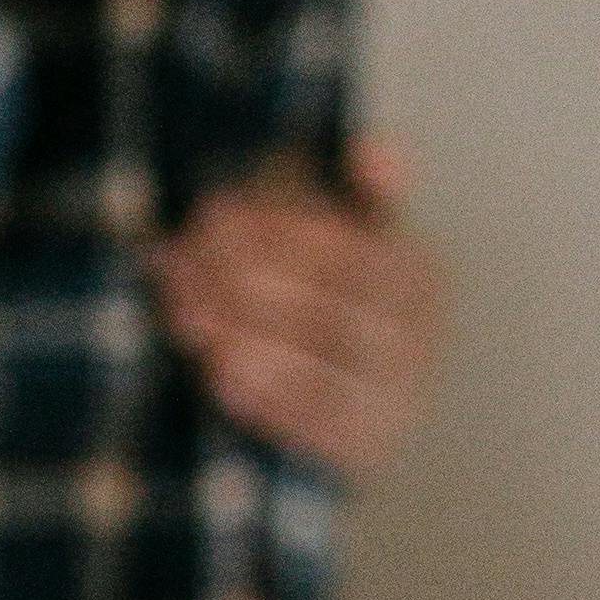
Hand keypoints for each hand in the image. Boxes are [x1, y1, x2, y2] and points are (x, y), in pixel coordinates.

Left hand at [154, 140, 439, 478]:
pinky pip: (311, 428)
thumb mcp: (359, 239)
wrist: (368, 404)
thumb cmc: (345, 304)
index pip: (352, 252)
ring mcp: (396, 402)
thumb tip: (376, 147)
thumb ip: (367, 193)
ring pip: (318, 369)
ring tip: (184, 312)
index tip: (213, 212)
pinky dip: (262, 401)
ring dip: (243, 338)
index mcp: (421, 279)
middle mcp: (420, 342)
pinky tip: (216, 370)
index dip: (279, 231)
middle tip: (179, 259)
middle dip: (245, 282)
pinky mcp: (363, 452)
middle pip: (329, 310)